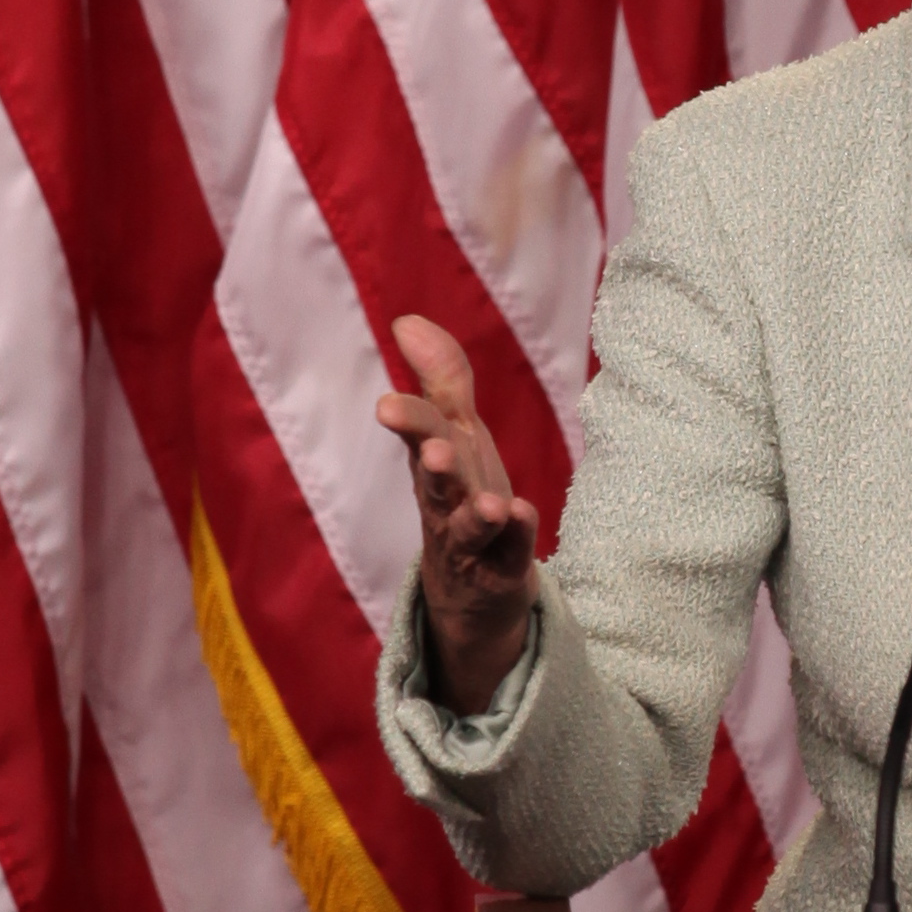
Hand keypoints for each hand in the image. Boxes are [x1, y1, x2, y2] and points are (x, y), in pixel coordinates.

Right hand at [377, 318, 541, 711]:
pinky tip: (524, 519)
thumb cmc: (463, 494)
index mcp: (433, 461)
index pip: (421, 435)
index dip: (409, 421)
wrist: (475, 590)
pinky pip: (511, 556)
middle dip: (436, 466)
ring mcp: (473, 542)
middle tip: (434, 453)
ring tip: (492, 504)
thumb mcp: (456, 431)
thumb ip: (439, 377)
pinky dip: (518, 539)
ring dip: (477, 514)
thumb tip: (406, 320)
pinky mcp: (503, 572)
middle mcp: (446, 501)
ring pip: (468, 528)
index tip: (388, 406)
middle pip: (437, 483)